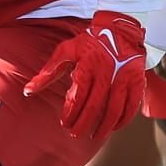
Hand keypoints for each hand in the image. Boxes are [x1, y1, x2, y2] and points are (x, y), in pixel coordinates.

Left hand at [24, 12, 146, 140]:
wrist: (119, 29)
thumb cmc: (88, 42)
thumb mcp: (66, 51)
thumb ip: (48, 72)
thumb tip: (27, 91)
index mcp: (88, 65)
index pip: (78, 95)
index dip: (71, 112)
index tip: (65, 123)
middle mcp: (107, 72)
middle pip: (95, 106)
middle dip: (84, 123)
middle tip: (76, 135)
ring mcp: (124, 77)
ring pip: (114, 108)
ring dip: (104, 126)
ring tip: (95, 136)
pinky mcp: (137, 80)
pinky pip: (132, 104)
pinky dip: (124, 119)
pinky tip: (114, 127)